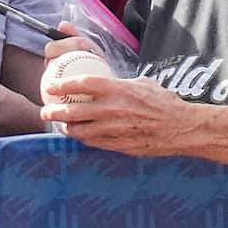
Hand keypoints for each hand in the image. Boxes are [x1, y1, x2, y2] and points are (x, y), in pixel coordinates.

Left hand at [41, 66, 200, 156]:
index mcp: (117, 90)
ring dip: (66, 128)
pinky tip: (79, 135)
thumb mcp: (142, 84)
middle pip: (73, 111)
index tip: (51, 87)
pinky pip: (92, 142)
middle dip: (54, 112)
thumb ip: (119, 83)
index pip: (82, 84)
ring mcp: (113, 129)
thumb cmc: (163, 102)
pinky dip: (82, 138)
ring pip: (79, 131)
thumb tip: (106, 82)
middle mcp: (112, 109)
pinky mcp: (117, 145)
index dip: (63, 85)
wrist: (180, 127)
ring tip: (60, 125)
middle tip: (46, 111)